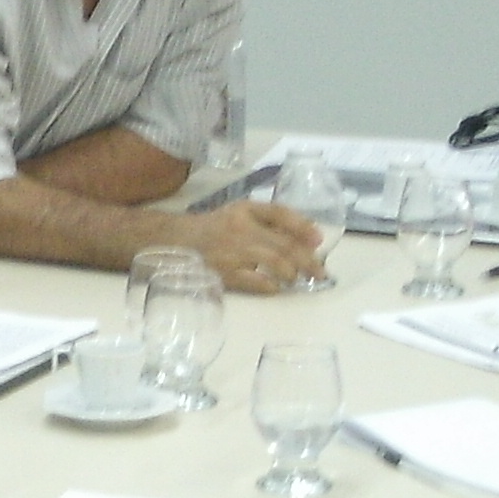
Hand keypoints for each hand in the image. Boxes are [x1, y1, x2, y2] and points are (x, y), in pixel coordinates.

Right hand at [184, 202, 323, 294]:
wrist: (177, 241)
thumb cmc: (216, 227)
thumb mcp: (242, 213)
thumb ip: (272, 220)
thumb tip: (309, 237)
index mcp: (245, 210)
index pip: (279, 213)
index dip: (302, 226)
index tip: (319, 239)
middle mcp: (241, 228)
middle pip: (282, 243)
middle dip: (307, 260)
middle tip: (320, 273)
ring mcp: (233, 252)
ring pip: (274, 262)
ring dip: (291, 272)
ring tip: (297, 278)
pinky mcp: (225, 273)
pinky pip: (256, 282)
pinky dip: (271, 285)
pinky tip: (276, 287)